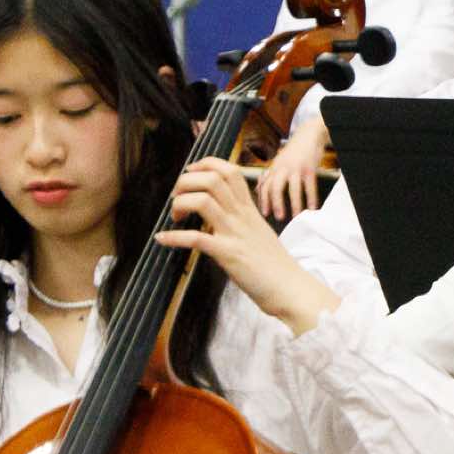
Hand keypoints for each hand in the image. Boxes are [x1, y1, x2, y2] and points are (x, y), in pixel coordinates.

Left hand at [157, 158, 338, 333]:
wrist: (290, 288)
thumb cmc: (275, 265)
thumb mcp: (260, 233)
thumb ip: (243, 221)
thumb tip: (223, 218)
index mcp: (249, 209)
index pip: (229, 171)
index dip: (205, 165)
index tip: (190, 172)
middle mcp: (242, 216)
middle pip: (212, 179)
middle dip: (187, 182)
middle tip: (177, 197)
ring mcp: (235, 234)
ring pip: (203, 201)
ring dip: (180, 203)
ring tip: (174, 216)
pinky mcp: (228, 254)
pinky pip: (196, 238)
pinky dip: (174, 237)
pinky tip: (162, 239)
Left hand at [255, 117, 331, 220]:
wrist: (309, 134)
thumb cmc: (293, 150)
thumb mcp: (278, 161)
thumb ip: (268, 175)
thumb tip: (257, 189)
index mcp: (274, 168)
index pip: (265, 186)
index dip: (264, 200)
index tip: (265, 214)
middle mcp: (283, 168)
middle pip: (275, 187)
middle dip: (276, 203)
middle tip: (278, 217)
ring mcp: (296, 168)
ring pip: (293, 188)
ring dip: (295, 204)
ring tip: (297, 216)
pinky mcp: (309, 168)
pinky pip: (310, 185)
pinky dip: (311, 197)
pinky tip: (313, 207)